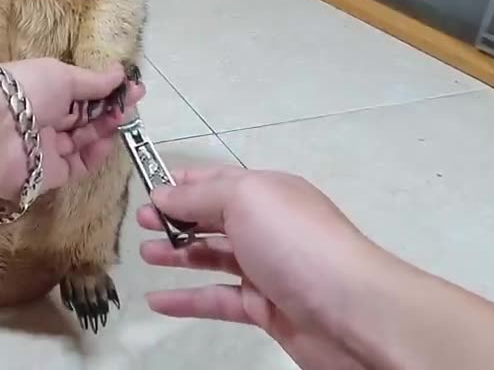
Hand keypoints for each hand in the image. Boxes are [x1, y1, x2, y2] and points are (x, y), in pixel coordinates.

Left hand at [0, 58, 143, 198]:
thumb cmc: (25, 91)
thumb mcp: (61, 75)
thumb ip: (93, 80)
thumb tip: (120, 72)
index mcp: (39, 89)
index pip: (77, 90)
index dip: (104, 89)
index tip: (132, 88)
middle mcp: (41, 118)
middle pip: (81, 116)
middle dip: (108, 109)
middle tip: (133, 105)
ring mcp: (45, 147)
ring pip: (81, 140)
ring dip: (104, 129)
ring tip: (123, 119)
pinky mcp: (49, 175)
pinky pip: (77, 165)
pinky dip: (94, 154)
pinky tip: (108, 141)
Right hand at [138, 166, 391, 369]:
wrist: (354, 313)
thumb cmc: (297, 243)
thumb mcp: (245, 199)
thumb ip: (198, 196)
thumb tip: (162, 195)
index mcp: (267, 191)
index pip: (216, 180)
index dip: (180, 183)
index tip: (144, 189)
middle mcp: (268, 226)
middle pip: (213, 216)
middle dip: (175, 216)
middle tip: (139, 223)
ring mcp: (267, 269)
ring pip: (213, 257)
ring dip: (177, 253)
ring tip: (145, 254)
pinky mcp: (265, 309)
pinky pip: (218, 300)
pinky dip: (187, 299)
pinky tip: (157, 301)